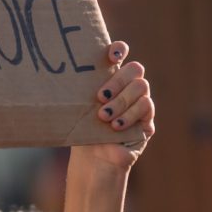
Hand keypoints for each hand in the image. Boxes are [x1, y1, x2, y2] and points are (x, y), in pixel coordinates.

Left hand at [75, 41, 154, 171]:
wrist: (92, 162)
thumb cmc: (82, 133)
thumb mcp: (79, 109)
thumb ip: (80, 91)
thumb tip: (63, 72)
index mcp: (110, 80)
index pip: (120, 55)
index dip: (119, 50)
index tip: (112, 57)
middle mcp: (128, 88)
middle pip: (135, 69)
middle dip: (118, 81)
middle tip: (100, 97)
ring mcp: (140, 103)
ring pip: (142, 86)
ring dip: (121, 101)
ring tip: (103, 117)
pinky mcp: (148, 121)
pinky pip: (146, 107)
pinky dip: (129, 115)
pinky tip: (115, 126)